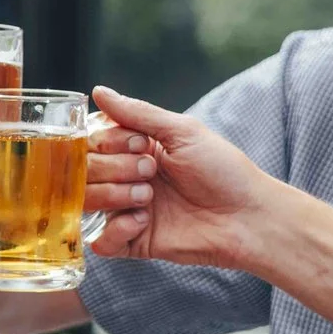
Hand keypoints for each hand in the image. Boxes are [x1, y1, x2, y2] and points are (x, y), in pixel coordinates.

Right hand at [83, 85, 273, 268]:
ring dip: (114, 195)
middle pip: (84, 169)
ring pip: (86, 202)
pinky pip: (101, 241)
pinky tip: (144, 222)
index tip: (142, 145)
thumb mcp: (182, 131)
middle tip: (151, 172)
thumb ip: (137, 113)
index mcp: (135, 148)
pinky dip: (116, 230)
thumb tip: (97, 91)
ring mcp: (127, 210)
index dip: (109, 141)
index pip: (92, 140)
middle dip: (115, 168)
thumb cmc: (223, 170)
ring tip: (148, 197)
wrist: (248, 217)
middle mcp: (126, 177)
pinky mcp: (134, 242)